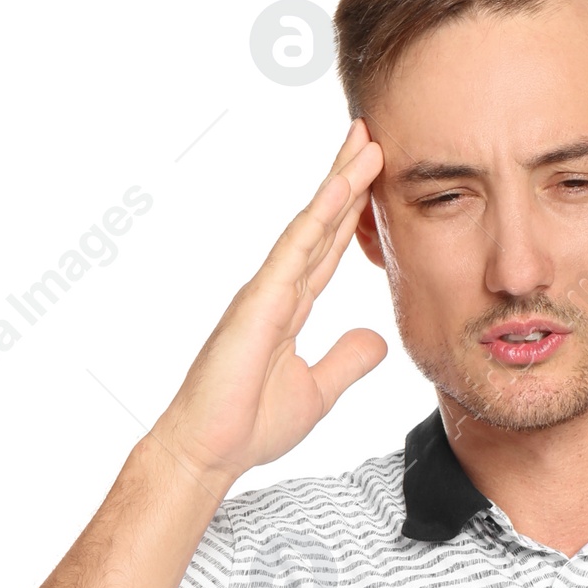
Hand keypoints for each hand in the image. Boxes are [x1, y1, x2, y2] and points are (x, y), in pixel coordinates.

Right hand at [148, 119, 386, 490]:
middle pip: (321, 224)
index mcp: (290, 307)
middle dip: (347, 180)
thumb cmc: (249, 425)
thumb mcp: (318, 392)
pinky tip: (341, 188)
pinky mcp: (257, 302)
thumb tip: (376, 339)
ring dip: (339, 183)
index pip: (328, 249)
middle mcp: (277, 289)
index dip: (352, 213)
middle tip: (373, 135)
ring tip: (365, 143)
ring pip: (310, 225)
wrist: (211, 453)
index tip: (375, 176)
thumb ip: (345, 361)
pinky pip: (293, 251)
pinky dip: (318, 217)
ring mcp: (265, 291)